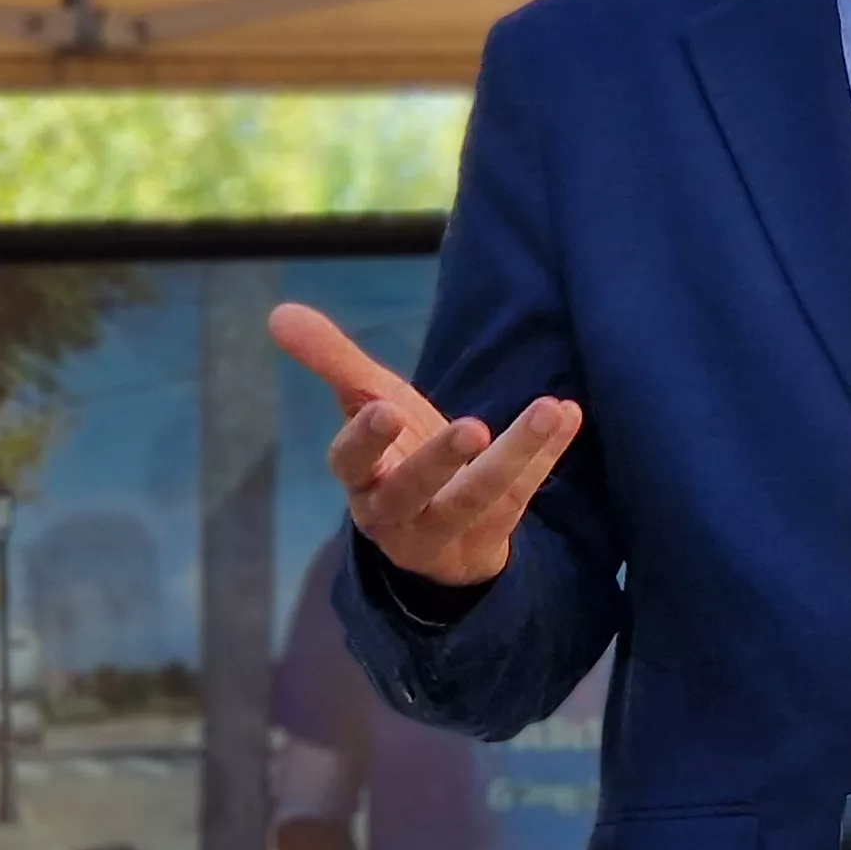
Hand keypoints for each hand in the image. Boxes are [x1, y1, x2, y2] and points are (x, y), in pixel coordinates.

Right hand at [272, 304, 585, 589]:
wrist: (437, 535)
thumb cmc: (396, 456)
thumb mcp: (367, 405)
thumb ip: (331, 361)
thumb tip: (278, 313)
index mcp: (362, 479)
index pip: (351, 464)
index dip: (365, 441)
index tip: (385, 409)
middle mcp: (397, 512)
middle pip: (413, 491)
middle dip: (438, 460)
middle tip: (471, 428)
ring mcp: (447, 530)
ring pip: (479, 498)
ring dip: (516, 455)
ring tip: (548, 410)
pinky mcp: (491, 536)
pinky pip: (524, 494)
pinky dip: (549, 454)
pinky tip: (571, 413)